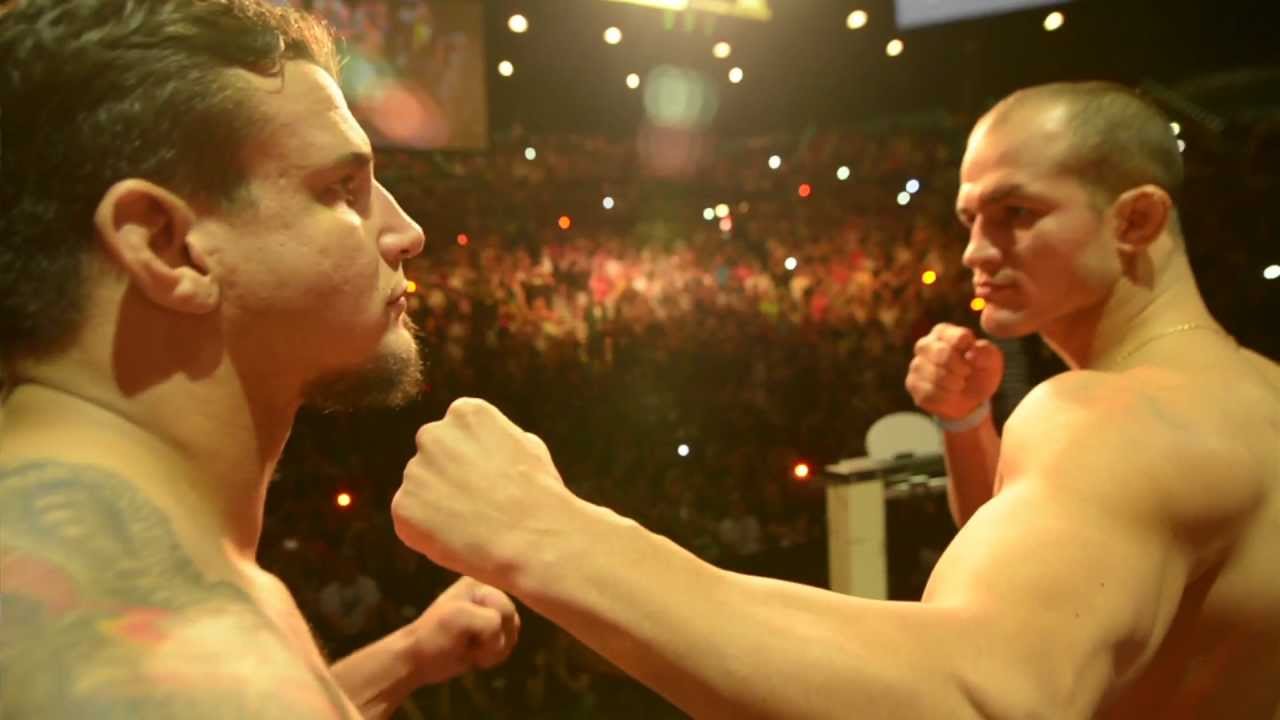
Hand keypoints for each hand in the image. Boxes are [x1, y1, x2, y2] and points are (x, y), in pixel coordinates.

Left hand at [391, 398, 576, 585]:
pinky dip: (426, 531)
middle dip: (447, 477)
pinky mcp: (402, 506)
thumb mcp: (529, 447)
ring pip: (420, 489)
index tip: (485, 479)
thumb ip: (498, 439)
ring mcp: (414, 470)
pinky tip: (455, 539)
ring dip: (435, 505)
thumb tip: (486, 446)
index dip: (470, 460)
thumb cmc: (538, 493)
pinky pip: (410, 520)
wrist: (530, 537)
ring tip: (469, 525)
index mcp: (464, 414)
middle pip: (432, 457)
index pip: (455, 433)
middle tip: (473, 503)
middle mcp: (432, 434)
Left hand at [405, 577, 520, 684]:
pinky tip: (475, 653)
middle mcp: (488, 591)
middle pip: (512, 621)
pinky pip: (510, 643)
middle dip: (493, 640)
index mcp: (478, 581)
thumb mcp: (459, 618)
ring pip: (513, 633)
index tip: (464, 632)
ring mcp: (492, 611)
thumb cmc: (434, 636)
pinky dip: (494, 654)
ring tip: (470, 648)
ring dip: (494, 649)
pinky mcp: (493, 629)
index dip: (490, 628)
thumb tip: (505, 636)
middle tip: (467, 642)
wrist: (418, 659)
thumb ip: (491, 620)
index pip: (504, 609)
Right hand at [905, 323, 1003, 420]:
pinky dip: (945, 396)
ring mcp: (916, 365)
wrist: (970, 400)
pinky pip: (929, 392)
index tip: (972, 359)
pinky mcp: (913, 384)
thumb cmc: (979, 373)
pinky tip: (950, 395)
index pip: (958, 336)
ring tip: (960, 384)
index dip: (969, 351)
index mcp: (944, 332)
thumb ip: (986, 352)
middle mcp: (926, 344)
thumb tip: (972, 353)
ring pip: (934, 374)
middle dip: (960, 368)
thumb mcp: (991, 361)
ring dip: (954, 384)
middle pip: (941, 353)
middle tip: (967, 373)